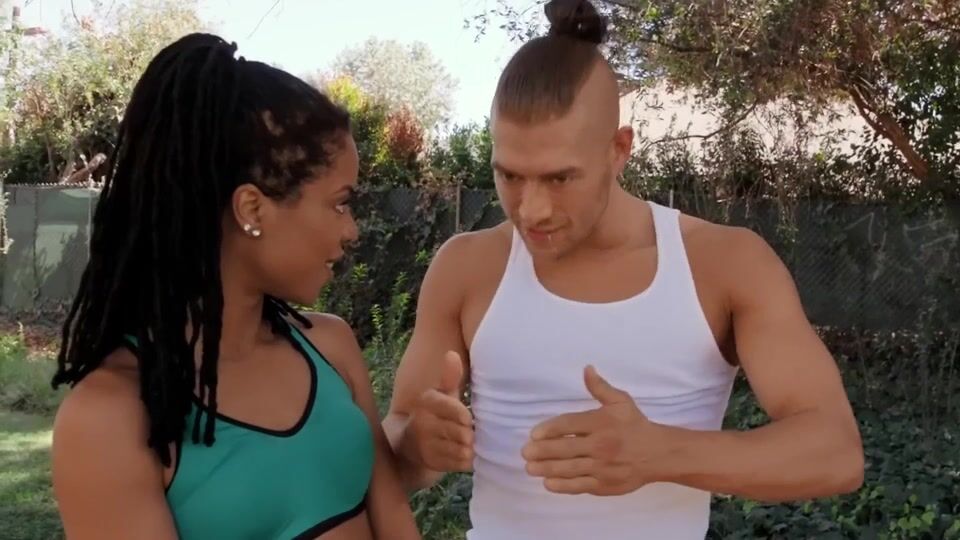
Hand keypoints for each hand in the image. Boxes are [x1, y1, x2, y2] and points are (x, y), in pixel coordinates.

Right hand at [404, 351, 473, 471]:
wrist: (410, 445)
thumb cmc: (436, 415)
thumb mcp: (443, 395)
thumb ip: (449, 377)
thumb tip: (452, 354)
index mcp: (427, 402)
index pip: (452, 407)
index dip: (463, 415)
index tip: (468, 419)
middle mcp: (422, 423)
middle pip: (460, 431)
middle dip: (470, 433)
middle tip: (471, 433)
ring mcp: (425, 445)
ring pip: (461, 449)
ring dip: (469, 448)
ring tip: (468, 444)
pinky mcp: (431, 463)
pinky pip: (458, 463)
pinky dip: (465, 461)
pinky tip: (462, 455)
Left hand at [521, 365, 671, 495]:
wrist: (658, 454)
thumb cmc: (635, 425)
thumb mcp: (621, 401)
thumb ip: (600, 387)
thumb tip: (586, 368)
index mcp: (602, 423)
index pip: (570, 425)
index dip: (550, 429)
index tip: (534, 434)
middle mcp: (601, 445)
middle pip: (566, 448)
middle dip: (543, 451)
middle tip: (525, 452)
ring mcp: (603, 467)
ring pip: (570, 468)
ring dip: (547, 469)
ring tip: (530, 468)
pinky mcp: (605, 484)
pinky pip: (580, 486)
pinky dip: (563, 486)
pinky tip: (548, 483)